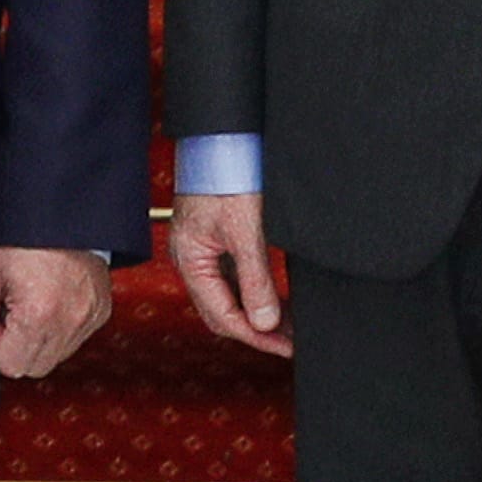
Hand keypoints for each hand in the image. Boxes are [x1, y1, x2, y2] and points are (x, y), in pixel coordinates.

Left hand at [0, 245, 112, 378]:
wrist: (63, 216)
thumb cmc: (22, 239)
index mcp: (37, 315)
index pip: (8, 366)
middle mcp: (68, 323)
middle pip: (32, 368)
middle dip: (16, 347)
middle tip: (13, 310)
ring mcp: (89, 320)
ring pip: (54, 358)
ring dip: (37, 340)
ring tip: (32, 303)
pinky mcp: (100, 314)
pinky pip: (73, 342)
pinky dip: (58, 330)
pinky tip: (51, 302)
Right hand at [165, 188, 290, 357]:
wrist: (222, 135)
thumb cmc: (228, 173)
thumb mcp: (246, 230)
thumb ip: (255, 279)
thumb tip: (266, 322)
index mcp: (190, 260)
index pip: (222, 316)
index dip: (257, 336)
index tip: (287, 346)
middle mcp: (191, 258)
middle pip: (221, 312)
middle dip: (257, 330)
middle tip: (291, 341)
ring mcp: (201, 248)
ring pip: (227, 296)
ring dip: (256, 312)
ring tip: (289, 323)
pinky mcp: (213, 237)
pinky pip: (231, 277)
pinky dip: (253, 292)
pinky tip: (273, 295)